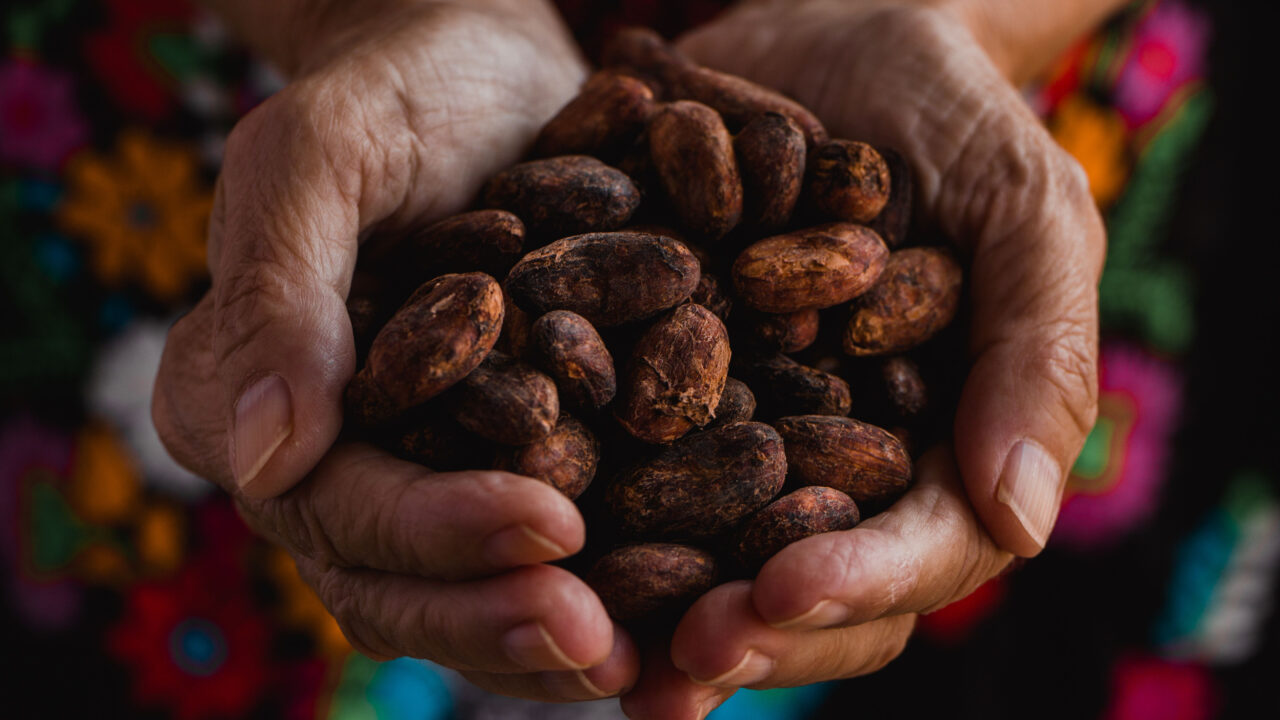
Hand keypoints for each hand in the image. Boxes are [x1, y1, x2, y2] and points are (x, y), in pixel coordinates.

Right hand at [154, 0, 639, 700]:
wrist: (481, 77)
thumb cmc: (396, 93)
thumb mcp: (323, 152)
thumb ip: (278, 290)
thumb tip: (260, 458)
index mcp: (246, 401)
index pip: (333, 501)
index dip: (433, 531)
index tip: (550, 523)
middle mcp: (327, 463)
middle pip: (397, 583)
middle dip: (499, 617)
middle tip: (606, 643)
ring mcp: (414, 476)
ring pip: (470, 595)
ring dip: (557, 642)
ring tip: (657, 661)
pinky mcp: (499, 468)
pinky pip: (541, 559)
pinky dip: (608, 595)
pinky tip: (683, 615)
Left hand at [621, 0, 1108, 714]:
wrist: (834, 37)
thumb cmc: (951, 119)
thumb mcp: (1022, 210)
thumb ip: (1040, 352)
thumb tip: (1024, 521)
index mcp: (942, 452)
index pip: (919, 550)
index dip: (857, 583)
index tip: (779, 592)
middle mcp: (840, 469)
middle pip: (807, 587)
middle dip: (748, 629)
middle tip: (674, 659)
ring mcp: (749, 436)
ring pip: (708, 555)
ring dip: (652, 608)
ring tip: (584, 636)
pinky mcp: (661, 389)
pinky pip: (621, 462)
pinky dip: (579, 503)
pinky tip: (518, 528)